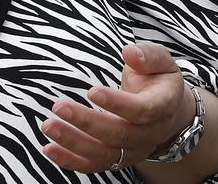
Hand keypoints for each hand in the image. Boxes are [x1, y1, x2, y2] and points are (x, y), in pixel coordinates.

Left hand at [41, 42, 194, 172]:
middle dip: (87, 123)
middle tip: (59, 107)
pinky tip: (50, 149)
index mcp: (163, 107)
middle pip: (118, 134)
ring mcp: (133, 151)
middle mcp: (149, 134)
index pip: (141, 110)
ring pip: (103, 153)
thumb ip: (148, 55)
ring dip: (73, 143)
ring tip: (49, 126)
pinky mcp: (118, 159)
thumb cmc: (159, 80)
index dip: (117, 104)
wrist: (169, 112)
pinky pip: (94, 165)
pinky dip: (71, 160)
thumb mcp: (162, 61)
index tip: (91, 91)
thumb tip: (129, 51)